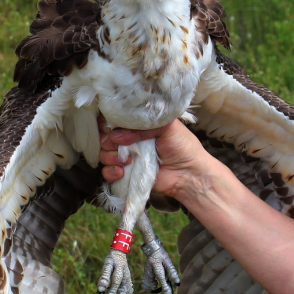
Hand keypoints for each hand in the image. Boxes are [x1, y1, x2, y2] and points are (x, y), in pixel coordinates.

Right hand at [97, 118, 222, 198]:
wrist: (189, 173)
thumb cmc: (182, 146)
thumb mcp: (166, 125)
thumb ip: (141, 125)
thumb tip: (116, 135)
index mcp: (138, 125)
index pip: (114, 119)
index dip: (107, 122)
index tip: (109, 126)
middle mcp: (130, 139)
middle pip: (104, 136)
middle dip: (108, 141)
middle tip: (121, 146)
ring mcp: (127, 157)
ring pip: (104, 154)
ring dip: (110, 157)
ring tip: (127, 160)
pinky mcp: (126, 174)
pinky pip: (107, 172)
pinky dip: (111, 172)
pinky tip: (122, 172)